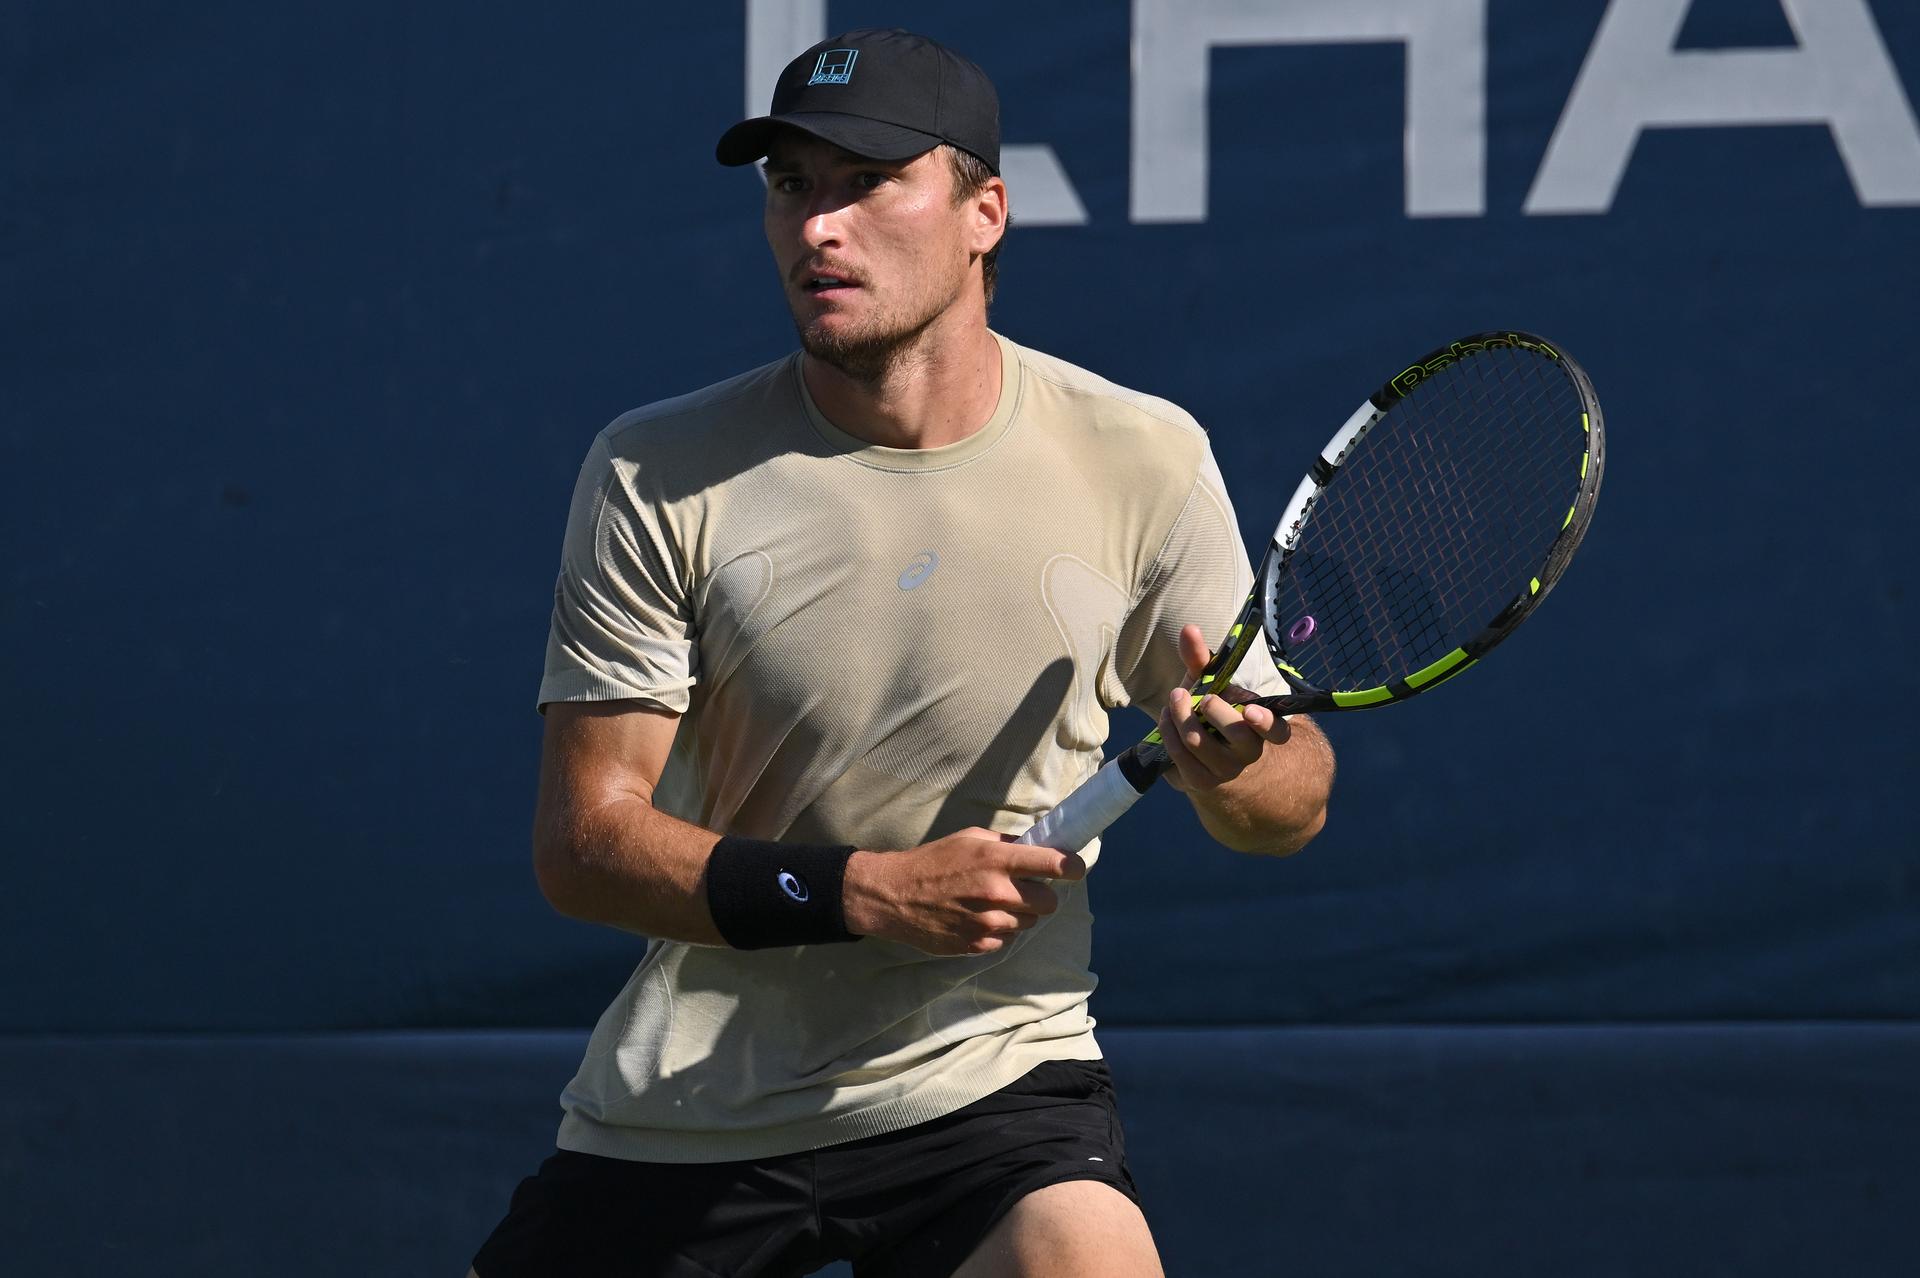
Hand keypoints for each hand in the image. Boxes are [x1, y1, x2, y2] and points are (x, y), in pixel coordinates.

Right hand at [843, 828, 1087, 956]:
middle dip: (1041, 894)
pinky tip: (978, 917)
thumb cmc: (931, 861)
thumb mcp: (968, 838)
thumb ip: (1005, 844)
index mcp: (997, 860)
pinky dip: (1001, 929)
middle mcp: (998, 893)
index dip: (1073, 867)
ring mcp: (989, 923)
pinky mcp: (980, 945)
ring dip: (1020, 913)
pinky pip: (1008, 938)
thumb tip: (1036, 846)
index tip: (1075, 869)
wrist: (893, 897)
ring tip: (993, 902)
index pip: (1054, 865)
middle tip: (1024, 888)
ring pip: (1029, 922)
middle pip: (1049, 902)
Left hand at [1159, 623, 1291, 792]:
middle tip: (1196, 695)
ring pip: (1198, 742)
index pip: (1278, 731)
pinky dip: (1167, 731)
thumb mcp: (1213, 686)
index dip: (1267, 722)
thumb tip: (1189, 629)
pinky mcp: (1200, 783)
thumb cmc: (1212, 713)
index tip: (1250, 710)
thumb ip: (1204, 660)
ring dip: (1178, 715)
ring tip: (1174, 700)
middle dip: (1210, 710)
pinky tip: (1166, 720)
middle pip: (1234, 735)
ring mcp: (1225, 771)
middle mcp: (1249, 753)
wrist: (1203, 756)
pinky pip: (1178, 754)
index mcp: (1264, 728)